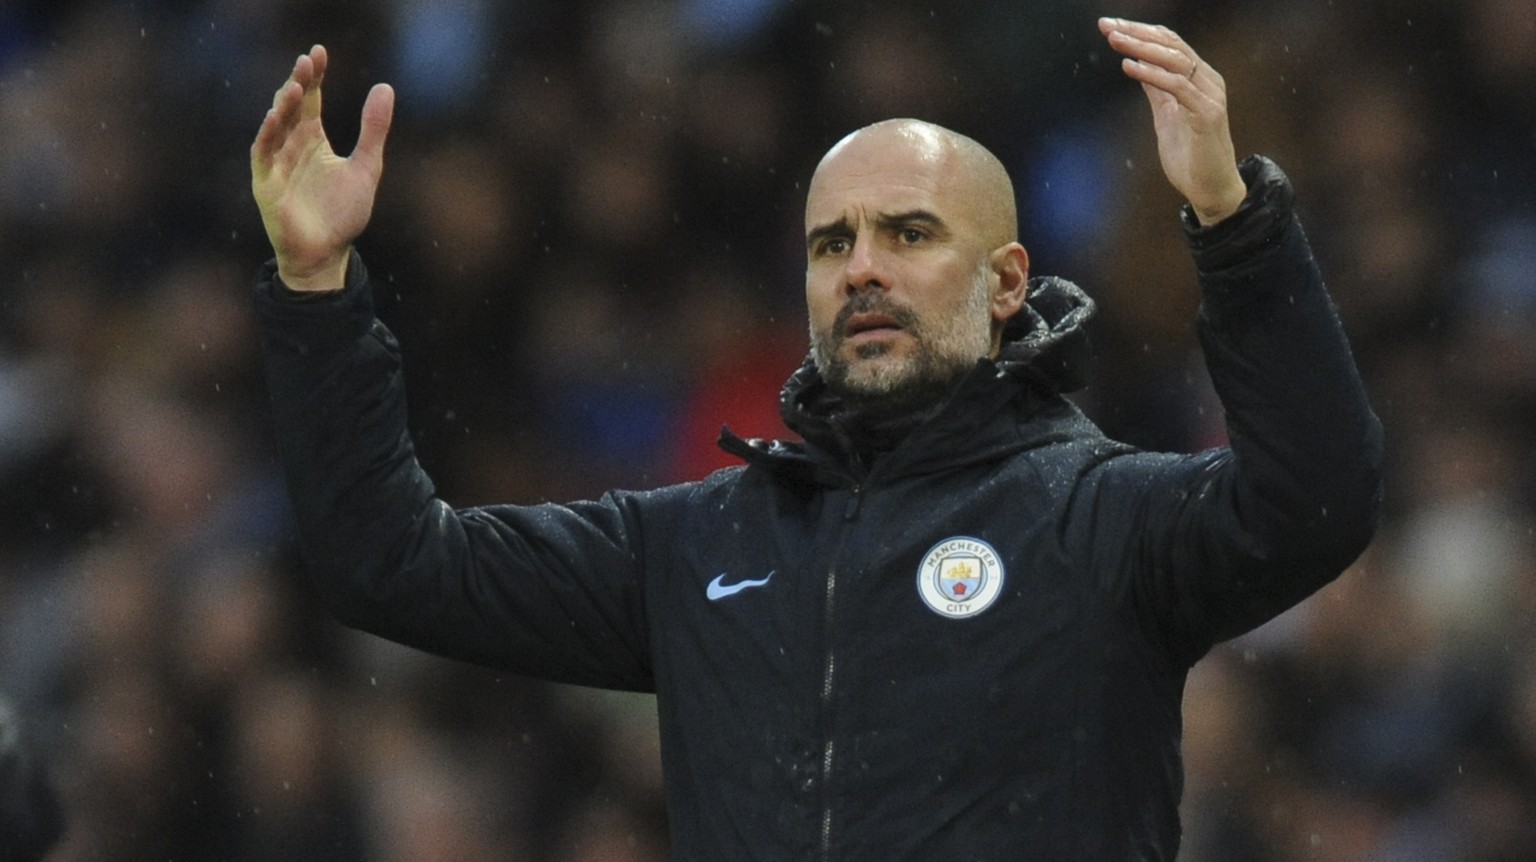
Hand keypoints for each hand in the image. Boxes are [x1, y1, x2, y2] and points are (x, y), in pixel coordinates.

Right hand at [250, 45, 394, 291]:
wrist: (328, 254)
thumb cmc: (343, 214)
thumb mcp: (367, 167)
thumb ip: (373, 130)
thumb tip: (385, 86)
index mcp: (312, 140)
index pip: (311, 100)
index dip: (314, 76)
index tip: (319, 52)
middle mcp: (291, 146)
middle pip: (292, 106)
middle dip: (298, 83)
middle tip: (307, 60)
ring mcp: (276, 163)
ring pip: (276, 126)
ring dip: (284, 105)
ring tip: (296, 85)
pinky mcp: (266, 183)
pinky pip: (264, 154)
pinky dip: (268, 134)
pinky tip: (275, 116)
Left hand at [1098, 18, 1245, 225]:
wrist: (1211, 188)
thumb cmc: (1191, 155)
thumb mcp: (1167, 115)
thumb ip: (1157, 90)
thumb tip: (1139, 66)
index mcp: (1199, 78)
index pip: (1170, 43)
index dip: (1140, 31)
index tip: (1110, 26)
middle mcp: (1207, 81)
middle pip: (1171, 45)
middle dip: (1137, 33)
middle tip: (1107, 26)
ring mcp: (1209, 96)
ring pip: (1175, 60)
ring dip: (1142, 48)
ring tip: (1115, 40)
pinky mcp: (1207, 114)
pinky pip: (1178, 87)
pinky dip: (1153, 74)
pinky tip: (1130, 67)